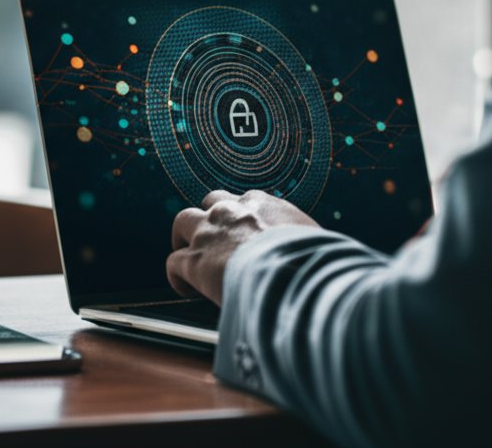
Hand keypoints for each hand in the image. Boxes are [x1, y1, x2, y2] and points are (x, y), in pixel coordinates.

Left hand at [166, 189, 319, 305]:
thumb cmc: (309, 258)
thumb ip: (301, 241)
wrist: (290, 271)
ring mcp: (209, 232)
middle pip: (209, 202)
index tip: (246, 233)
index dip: (242, 217)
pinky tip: (187, 290)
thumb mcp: (313, 239)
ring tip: (189, 257)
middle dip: (208, 218)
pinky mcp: (194, 259)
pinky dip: (177, 276)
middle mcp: (231, 210)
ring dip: (184, 238)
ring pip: (182, 222)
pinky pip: (173, 263)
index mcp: (262, 204)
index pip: (245, 200)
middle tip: (212, 239)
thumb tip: (318, 256)